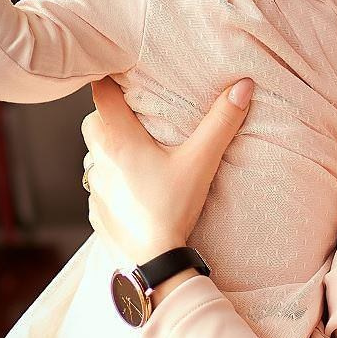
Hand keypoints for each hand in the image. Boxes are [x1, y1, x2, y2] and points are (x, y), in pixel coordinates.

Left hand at [80, 75, 253, 264]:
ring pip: (93, 155)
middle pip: (93, 122)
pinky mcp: (96, 212)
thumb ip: (220, 123)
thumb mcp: (199, 163)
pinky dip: (111, 182)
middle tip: (135, 115)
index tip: (122, 75)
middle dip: (109, 115)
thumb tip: (243, 86)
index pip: (99, 92)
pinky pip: (99, 186)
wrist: (153, 263)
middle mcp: (99, 159)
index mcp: (118, 139)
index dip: (108, 79)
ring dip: (109, 149)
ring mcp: (94, 188)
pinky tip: (132, 189)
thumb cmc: (172, 209)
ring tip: (135, 152)